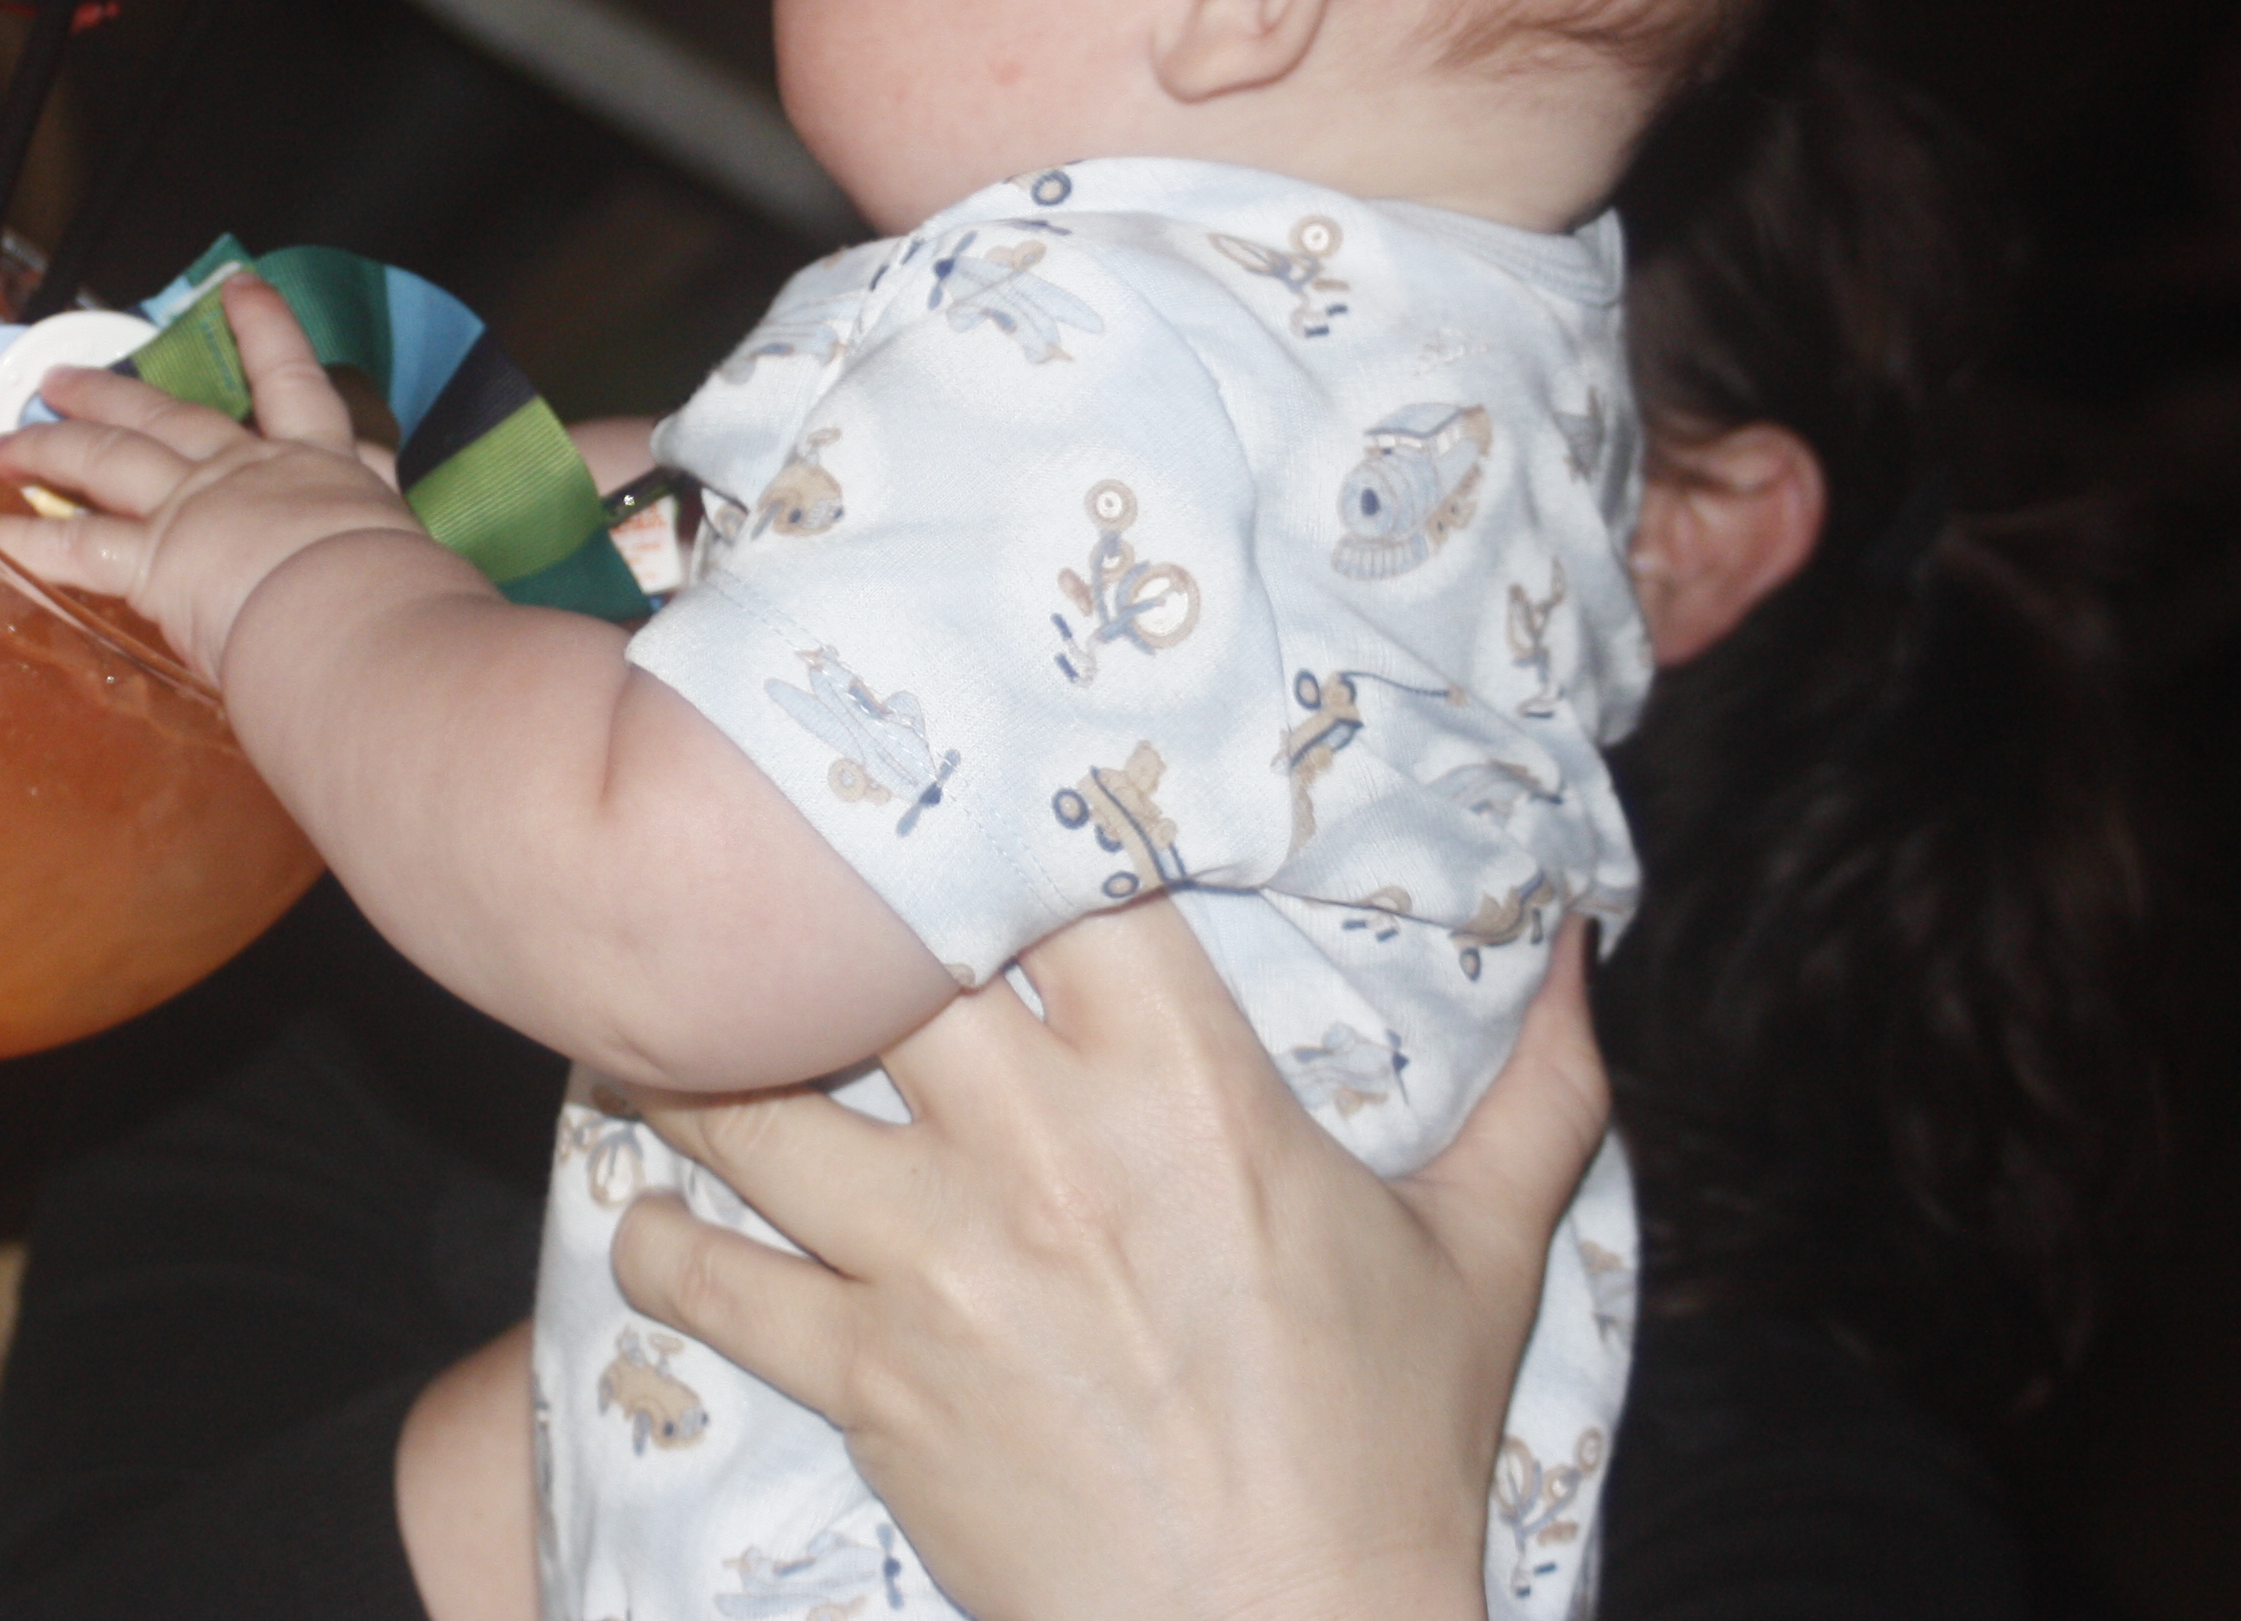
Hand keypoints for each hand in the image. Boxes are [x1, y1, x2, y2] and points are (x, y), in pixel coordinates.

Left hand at [0, 276, 432, 681]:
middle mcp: (245, 473)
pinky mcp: (154, 560)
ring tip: (5, 438)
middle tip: (62, 376)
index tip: (241, 289)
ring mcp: (193, 509)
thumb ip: (389, 523)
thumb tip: (402, 535)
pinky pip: (74, 547)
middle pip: (169, 418)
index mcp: (321, 466)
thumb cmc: (402, 587)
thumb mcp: (411, 540)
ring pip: (108, 462)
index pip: (294, 384)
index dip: (267, 331)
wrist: (359, 609)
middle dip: (112, 394)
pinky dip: (23, 538)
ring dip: (52, 446)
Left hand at [610, 899, 1609, 1620]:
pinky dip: (660, 1243)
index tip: (953, 778)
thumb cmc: (1386, 1461)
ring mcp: (936, 1260)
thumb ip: (1536, 1089)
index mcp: (1185, 1088)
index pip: (1062, 878)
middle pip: (863, 959)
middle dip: (807, 920)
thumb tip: (1590, 944)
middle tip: (766, 893)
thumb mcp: (1482, 1261)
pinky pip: (706, 1281)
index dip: (997, 814)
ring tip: (659, 1027)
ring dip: (689, 1066)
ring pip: (742, 1104)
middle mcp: (1041, 1147)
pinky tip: (650, 1212)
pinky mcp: (868, 1378)